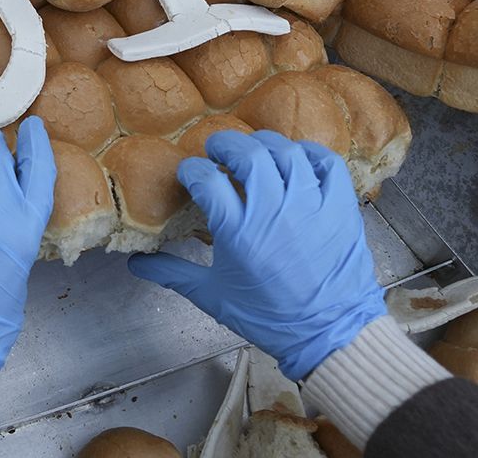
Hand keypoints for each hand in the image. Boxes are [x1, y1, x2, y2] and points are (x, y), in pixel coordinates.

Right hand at [127, 131, 384, 379]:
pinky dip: (310, 154)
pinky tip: (298, 159)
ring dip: (265, 144)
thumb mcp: (213, 296)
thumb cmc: (268, 317)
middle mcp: (273, 208)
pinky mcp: (340, 205)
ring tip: (254, 149)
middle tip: (217, 148)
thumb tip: (137, 263)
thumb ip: (173, 273)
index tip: (190, 173)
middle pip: (247, 153)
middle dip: (226, 144)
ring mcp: (310, 203)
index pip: (205, 179)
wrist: (328, 334)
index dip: (192, 170)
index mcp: (237, 230)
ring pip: (286, 151)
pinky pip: (327, 163)